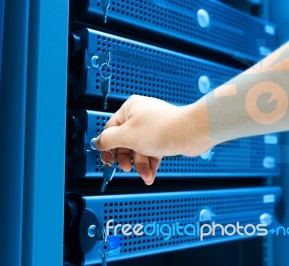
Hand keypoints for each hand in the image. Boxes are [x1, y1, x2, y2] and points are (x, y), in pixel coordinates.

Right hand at [94, 95, 213, 184]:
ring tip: (145, 175)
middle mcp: (140, 116)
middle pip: (125, 141)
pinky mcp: (163, 136)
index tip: (106, 159)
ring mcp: (153, 127)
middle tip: (126, 167)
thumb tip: (98, 143)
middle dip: (127, 158)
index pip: (111, 129)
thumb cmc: (162, 129)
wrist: (191, 133)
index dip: (108, 145)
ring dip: (141, 165)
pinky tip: (150, 175)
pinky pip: (151, 152)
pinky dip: (150, 164)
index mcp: (129, 109)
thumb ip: (109, 140)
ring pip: (139, 149)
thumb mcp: (127, 136)